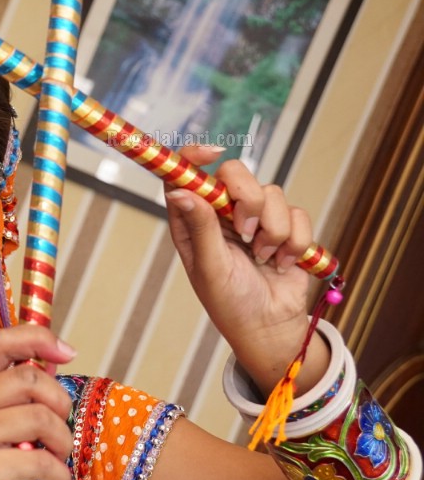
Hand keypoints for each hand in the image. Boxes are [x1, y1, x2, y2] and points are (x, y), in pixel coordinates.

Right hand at [0, 326, 75, 479]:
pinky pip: (38, 459)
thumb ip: (13, 401)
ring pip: (38, 417)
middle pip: (27, 378)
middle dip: (59, 403)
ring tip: (58, 460)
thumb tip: (54, 362)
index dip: (37, 338)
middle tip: (60, 432)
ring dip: (62, 442)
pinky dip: (59, 474)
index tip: (67, 351)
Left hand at [165, 147, 323, 389]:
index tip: (212, 153)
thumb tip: (180, 191)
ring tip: (263, 258)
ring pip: (272, 193)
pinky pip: (298, 214)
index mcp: (193, 220)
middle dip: (248, 199)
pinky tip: (281, 263)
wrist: (270, 326)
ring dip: (273, 231)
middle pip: (236, 173)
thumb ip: (201, 227)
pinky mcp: (285, 228)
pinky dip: (294, 242)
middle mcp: (222, 214)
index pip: (187, 175)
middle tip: (246, 232)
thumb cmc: (230, 302)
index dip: (195, 156)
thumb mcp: (210, 268)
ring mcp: (254, 218)